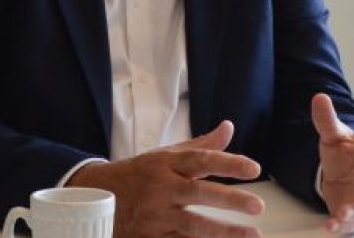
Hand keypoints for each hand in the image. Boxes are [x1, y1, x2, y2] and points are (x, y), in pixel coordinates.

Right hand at [67, 121, 264, 237]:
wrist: (95, 196)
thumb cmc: (139, 174)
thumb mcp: (165, 155)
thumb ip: (201, 146)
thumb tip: (228, 128)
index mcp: (165, 164)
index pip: (200, 160)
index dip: (228, 162)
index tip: (253, 168)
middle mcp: (160, 188)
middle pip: (198, 193)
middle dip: (230, 200)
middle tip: (257, 205)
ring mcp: (154, 216)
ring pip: (191, 226)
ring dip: (223, 233)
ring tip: (251, 235)